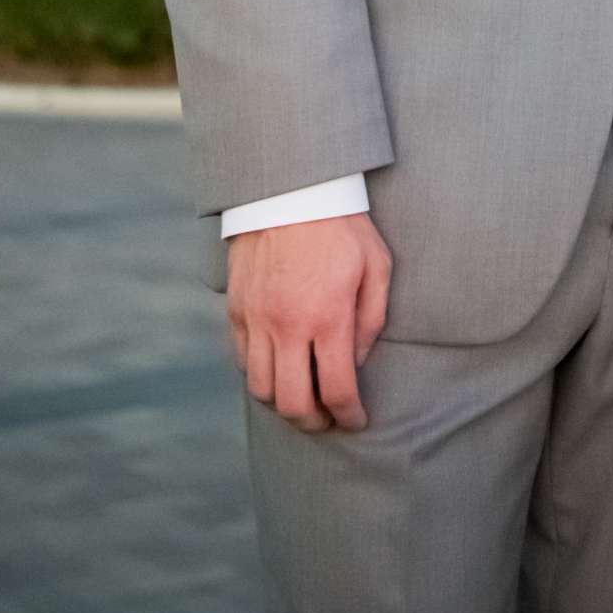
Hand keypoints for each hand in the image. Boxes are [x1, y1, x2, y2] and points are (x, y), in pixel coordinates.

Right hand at [226, 213, 390, 433]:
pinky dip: (259, 376)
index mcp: (328, 317)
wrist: (290, 189)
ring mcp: (256, 320)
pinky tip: (278, 369)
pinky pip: (241, 361)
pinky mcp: (236, 310)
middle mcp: (287, 326)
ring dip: (283, 404)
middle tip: (328, 420)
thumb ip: (371, 320)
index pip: (337, 389)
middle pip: (293, 404)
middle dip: (314, 423)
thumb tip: (357, 362)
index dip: (350, 415)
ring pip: (261, 389)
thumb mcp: (376, 265)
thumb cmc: (341, 226)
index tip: (357, 420)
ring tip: (303, 399)